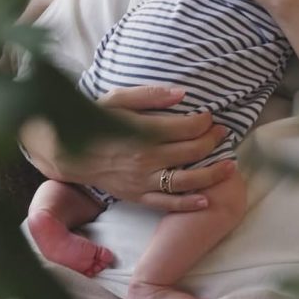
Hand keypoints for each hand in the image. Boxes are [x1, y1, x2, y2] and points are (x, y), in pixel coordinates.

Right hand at [20, 85, 234, 211]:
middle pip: (191, 151)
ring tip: (230, 165)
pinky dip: (188, 204)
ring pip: (186, 180)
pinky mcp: (137, 196)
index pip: (187, 127)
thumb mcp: (118, 98)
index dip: (205, 121)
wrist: (68, 151)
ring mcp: (142, 180)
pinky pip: (167, 204)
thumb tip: (184, 95)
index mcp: (144, 131)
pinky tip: (207, 199)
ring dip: (213, 173)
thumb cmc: (95, 120)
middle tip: (222, 132)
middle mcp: (146, 158)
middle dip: (212, 140)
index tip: (210, 116)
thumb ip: (151, 94)